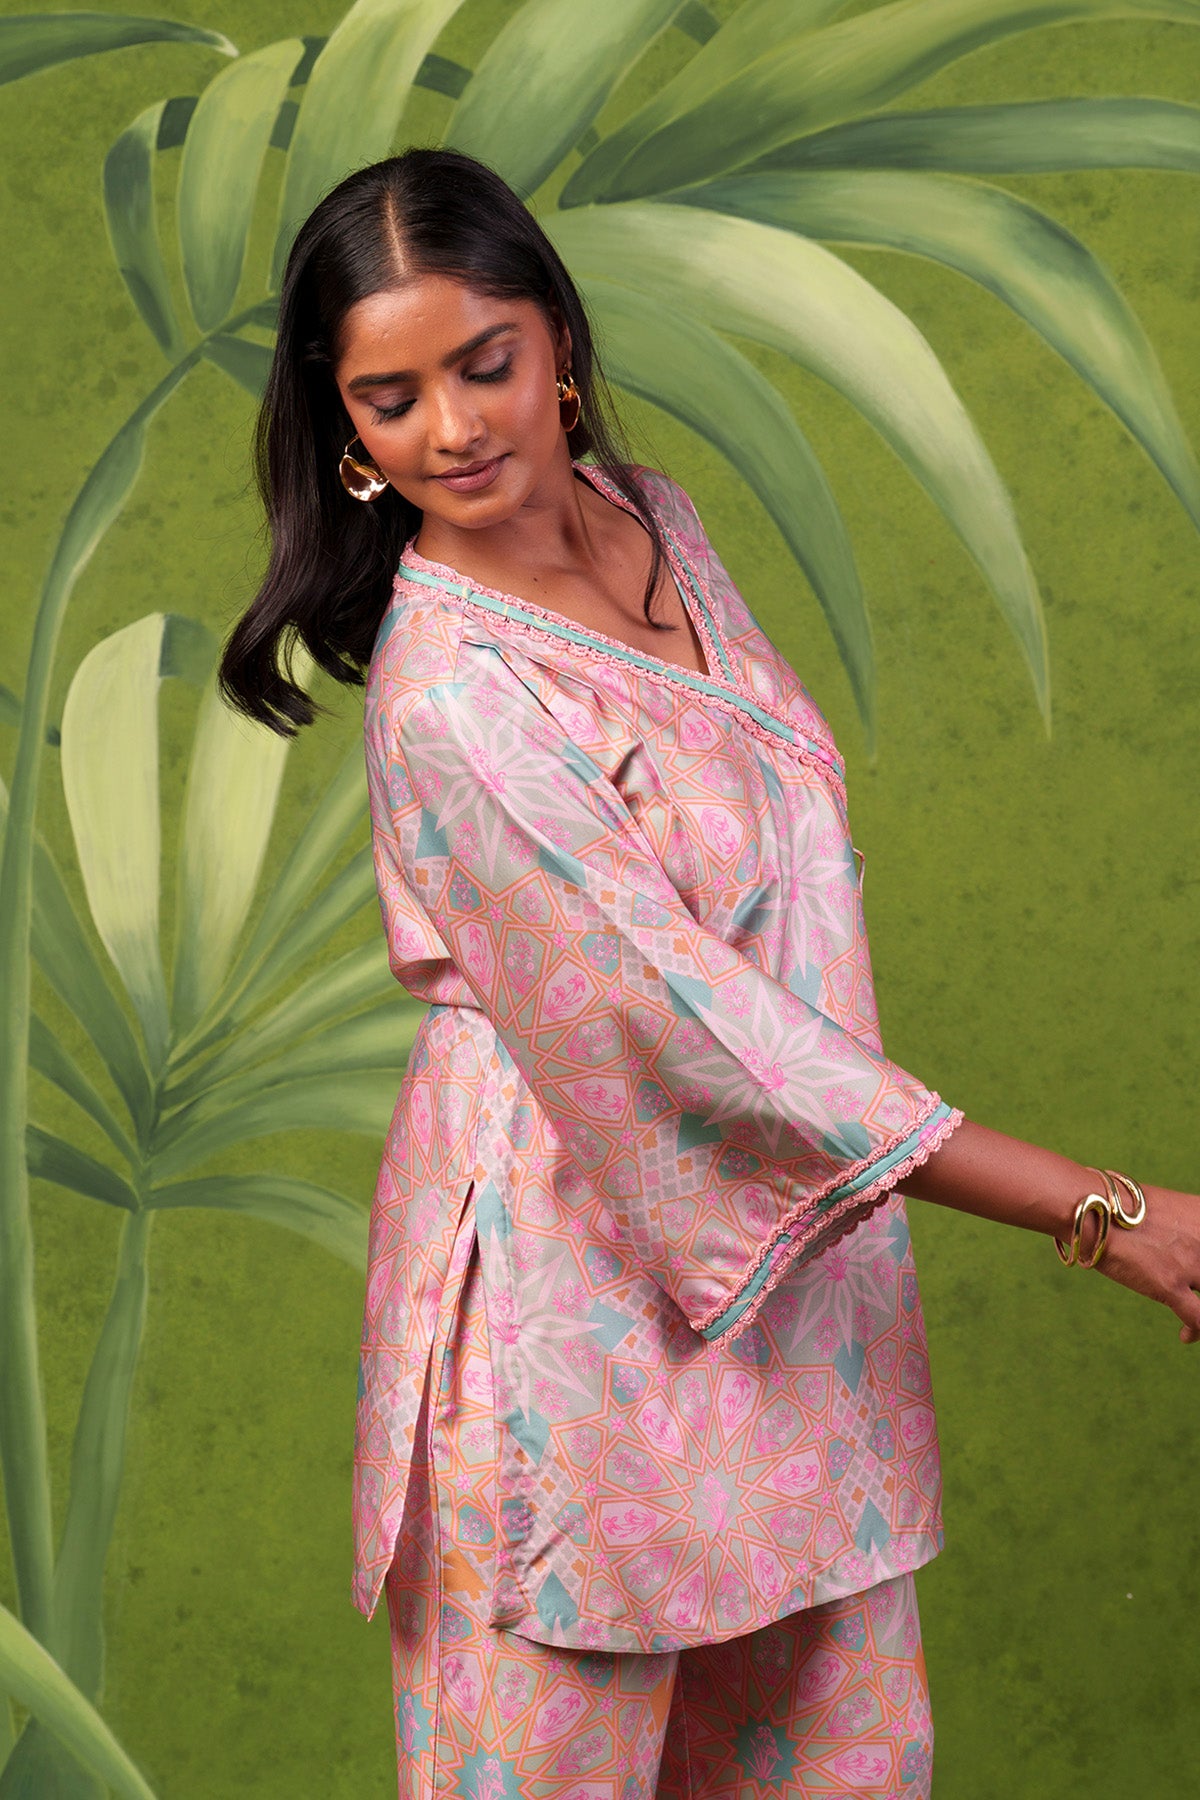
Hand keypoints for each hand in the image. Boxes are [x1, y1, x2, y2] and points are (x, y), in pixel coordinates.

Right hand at [1095, 1184, 1199, 1342]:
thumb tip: (1171, 1241)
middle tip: (1192, 1294)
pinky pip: (1198, 1319)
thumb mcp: (1161, 1207)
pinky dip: (1196, 1331)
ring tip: (1196, 1323)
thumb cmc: (1115, 1204)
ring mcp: (1190, 1263)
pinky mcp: (1171, 1285)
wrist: (1092, 1209)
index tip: (1197, 1278)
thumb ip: (1179, 1225)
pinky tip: (1185, 1335)